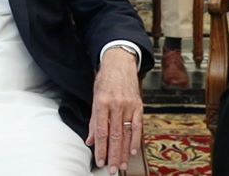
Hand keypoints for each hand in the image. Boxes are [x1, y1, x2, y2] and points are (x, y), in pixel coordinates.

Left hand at [87, 48, 142, 174]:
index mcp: (102, 103)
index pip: (101, 131)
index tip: (100, 161)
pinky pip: (138, 126)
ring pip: (126, 133)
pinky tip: (132, 151)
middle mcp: (116, 105)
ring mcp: (129, 106)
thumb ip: (93, 120)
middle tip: (112, 170)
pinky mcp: (139, 105)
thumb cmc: (105, 80)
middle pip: (114, 135)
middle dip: (113, 155)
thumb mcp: (94, 97)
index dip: (100, 148)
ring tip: (122, 165)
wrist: (120, 63)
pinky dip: (135, 139)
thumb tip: (89, 140)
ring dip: (124, 151)